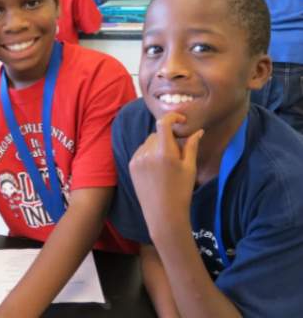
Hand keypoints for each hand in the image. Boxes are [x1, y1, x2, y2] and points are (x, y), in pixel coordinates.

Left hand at [129, 112, 202, 236]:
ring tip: (166, 165)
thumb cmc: (181, 192)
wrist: (163, 214)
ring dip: (158, 145)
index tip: (180, 119)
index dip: (172, 116)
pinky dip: (149, 153)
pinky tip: (156, 169)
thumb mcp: (190, 168)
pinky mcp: (132, 165)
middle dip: (167, 138)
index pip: (164, 123)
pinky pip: (141, 151)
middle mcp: (148, 153)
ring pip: (149, 142)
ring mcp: (138, 159)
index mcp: (165, 153)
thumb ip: (191, 146)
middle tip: (177, 154)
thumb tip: (198, 130)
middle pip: (157, 133)